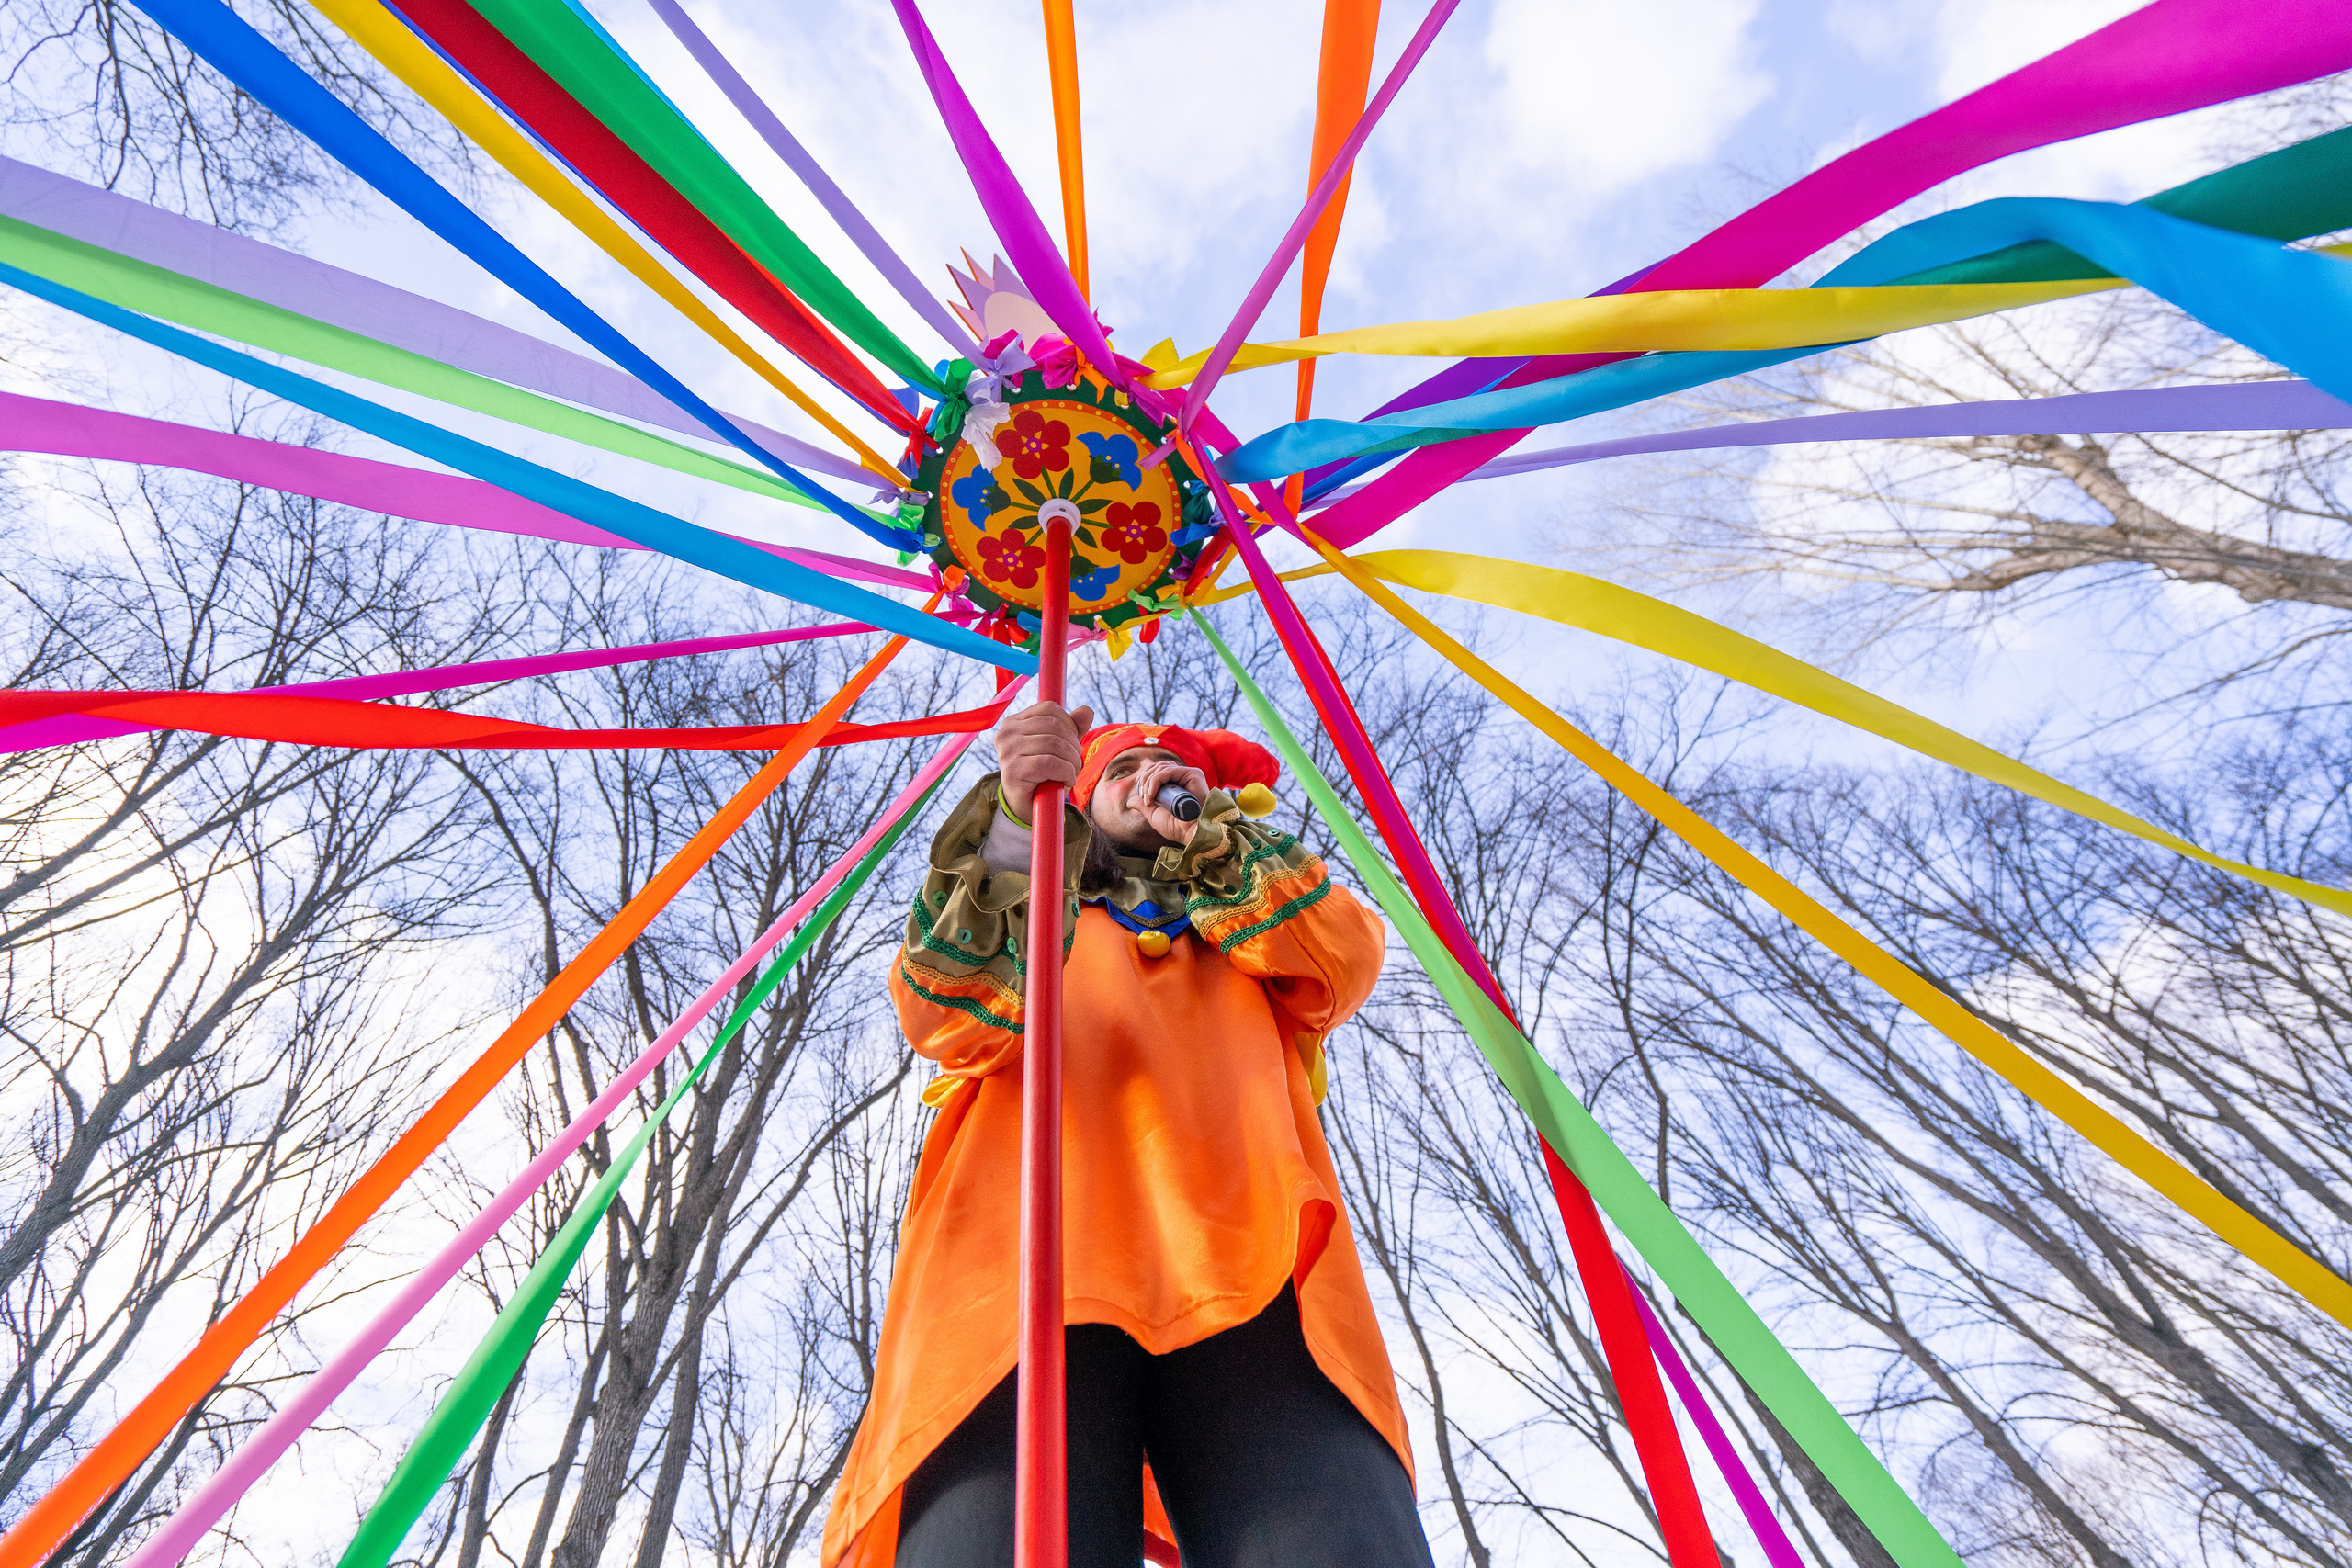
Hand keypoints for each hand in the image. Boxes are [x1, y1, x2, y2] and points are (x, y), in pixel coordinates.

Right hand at [993, 701, 1093, 820]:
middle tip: (1075, 764)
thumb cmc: (1042, 775)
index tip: (1071, 742)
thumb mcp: (1059, 748)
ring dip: (1073, 761)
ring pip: (1055, 744)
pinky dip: (1066, 772)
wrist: (1026, 807)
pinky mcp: (1013, 771)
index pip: (1049, 708)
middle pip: (1055, 726)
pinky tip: (1066, 781)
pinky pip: (1051, 763)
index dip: (1069, 723)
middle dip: (1074, 745)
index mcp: (1013, 722)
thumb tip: (1087, 710)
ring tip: (1071, 773)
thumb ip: (1072, 728)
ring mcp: (1007, 751)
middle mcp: (1006, 733)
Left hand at [1101, 756, 1210, 847]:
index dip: (1145, 778)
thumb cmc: (1176, 827)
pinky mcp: (1193, 774)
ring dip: (1149, 782)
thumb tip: (1129, 801)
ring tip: (1149, 799)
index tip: (1141, 795)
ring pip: (1161, 767)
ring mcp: (1188, 774)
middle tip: (1144, 798)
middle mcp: (1183, 777)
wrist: (1190, 833)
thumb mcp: (1154, 814)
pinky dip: (1155, 781)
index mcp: (1176, 783)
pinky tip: (1152, 795)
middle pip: (1158, 766)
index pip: (1157, 770)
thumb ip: (1142, 805)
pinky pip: (1168, 771)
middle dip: (1145, 780)